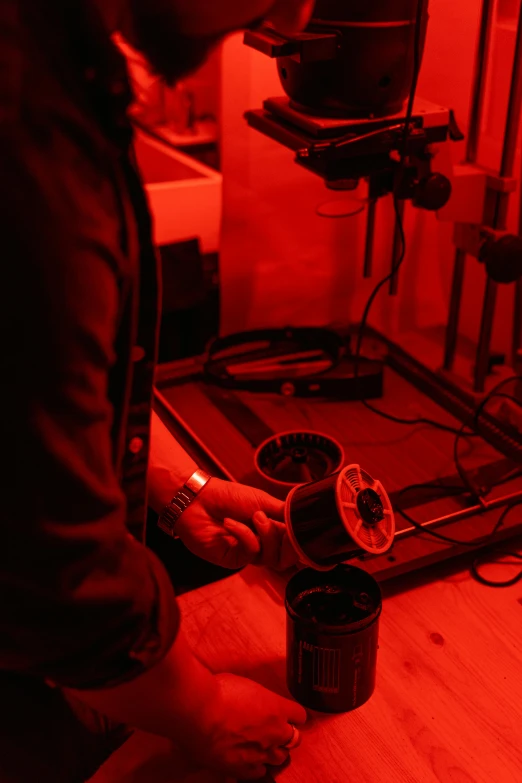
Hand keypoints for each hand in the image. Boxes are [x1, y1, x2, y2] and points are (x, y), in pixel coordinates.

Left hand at [176, 479, 298, 570]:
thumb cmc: (227, 496)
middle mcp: (262, 544)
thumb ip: (286, 514)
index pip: (294, 545)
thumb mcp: (263, 501)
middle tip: (274, 521)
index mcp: (271, 530)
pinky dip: (244, 535)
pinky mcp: (233, 560)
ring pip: (271, 558)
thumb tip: (308, 520)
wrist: (199, 498)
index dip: (299, 542)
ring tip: (254, 516)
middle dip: (285, 540)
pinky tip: (231, 523)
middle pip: (286, 558)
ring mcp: (247, 554)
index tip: (302, 531)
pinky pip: (250, 554)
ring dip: (265, 534)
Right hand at [187, 673, 306, 779]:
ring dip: (273, 751)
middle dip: (286, 735)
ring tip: (261, 746)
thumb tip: (252, 701)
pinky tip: (248, 759)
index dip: (292, 714)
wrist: (198, 712)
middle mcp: (275, 732)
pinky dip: (256, 766)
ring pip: (280, 758)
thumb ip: (255, 698)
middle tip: (274, 730)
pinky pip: (260, 772)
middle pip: (294, 739)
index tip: (285, 713)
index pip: (299, 715)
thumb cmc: (218, 691)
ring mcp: (261, 753)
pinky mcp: (244, 768)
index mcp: (277, 707)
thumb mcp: (244, 685)